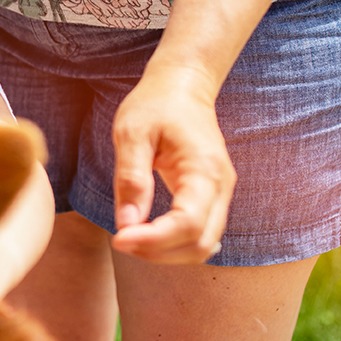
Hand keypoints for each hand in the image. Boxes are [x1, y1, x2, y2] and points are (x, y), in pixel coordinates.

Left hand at [110, 64, 234, 263]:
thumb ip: (131, 178)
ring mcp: (221, 193)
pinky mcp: (212, 197)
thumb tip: (126, 224)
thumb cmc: (155, 105)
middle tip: (121, 240)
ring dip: (167, 253)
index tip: (119, 238)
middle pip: (201, 243)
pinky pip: (201, 234)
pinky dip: (176, 244)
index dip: (155, 240)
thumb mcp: (132, 133)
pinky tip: (149, 236)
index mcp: (204, 169)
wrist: (183, 87)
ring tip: (130, 237)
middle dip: (159, 252)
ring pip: (204, 245)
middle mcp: (221, 186)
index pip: (189, 223)